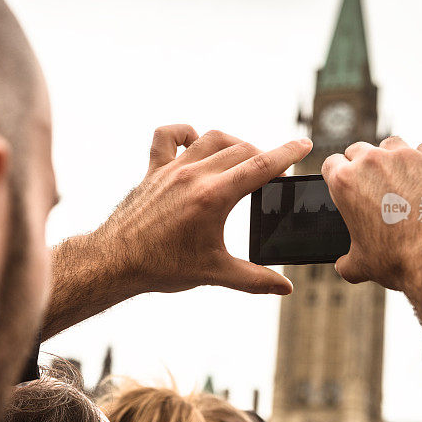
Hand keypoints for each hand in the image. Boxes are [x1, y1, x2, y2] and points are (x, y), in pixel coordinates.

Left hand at [98, 124, 312, 295]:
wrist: (116, 262)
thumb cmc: (163, 266)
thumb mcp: (215, 273)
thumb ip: (254, 279)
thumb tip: (285, 288)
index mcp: (213, 196)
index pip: (261, 166)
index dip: (288, 153)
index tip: (304, 144)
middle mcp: (194, 175)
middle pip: (241, 150)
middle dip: (264, 156)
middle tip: (274, 173)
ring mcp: (172, 169)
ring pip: (211, 138)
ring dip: (233, 143)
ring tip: (244, 159)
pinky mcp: (153, 169)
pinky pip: (167, 136)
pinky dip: (184, 133)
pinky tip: (195, 143)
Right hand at [321, 136, 421, 327]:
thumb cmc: (398, 262)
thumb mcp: (360, 265)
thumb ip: (345, 259)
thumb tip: (343, 265)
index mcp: (346, 182)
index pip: (331, 163)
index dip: (337, 175)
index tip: (346, 184)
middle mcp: (373, 162)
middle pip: (359, 150)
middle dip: (363, 165)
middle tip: (374, 187)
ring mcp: (407, 156)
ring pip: (392, 145)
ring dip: (393, 159)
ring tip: (402, 181)